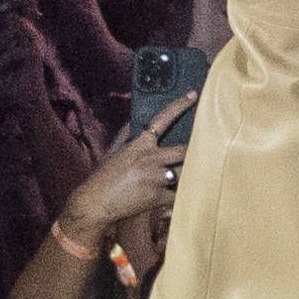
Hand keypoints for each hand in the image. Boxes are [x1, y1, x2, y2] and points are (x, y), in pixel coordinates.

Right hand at [57, 91, 194, 243]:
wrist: (95, 203)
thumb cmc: (103, 176)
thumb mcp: (113, 151)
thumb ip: (126, 134)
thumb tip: (134, 119)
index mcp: (140, 144)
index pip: (162, 119)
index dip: (179, 105)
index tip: (193, 95)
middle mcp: (150, 159)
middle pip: (184, 149)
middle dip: (193, 151)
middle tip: (203, 150)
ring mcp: (154, 178)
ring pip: (183, 172)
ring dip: (188, 173)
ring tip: (195, 174)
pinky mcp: (156, 197)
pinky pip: (177, 195)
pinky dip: (180, 195)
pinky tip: (182, 195)